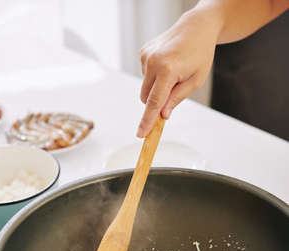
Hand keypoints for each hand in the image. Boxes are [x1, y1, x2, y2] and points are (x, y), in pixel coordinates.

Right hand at [137, 8, 221, 136]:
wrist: (196, 27)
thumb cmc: (200, 54)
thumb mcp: (195, 81)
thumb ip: (176, 99)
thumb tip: (163, 114)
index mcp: (168, 70)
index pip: (154, 103)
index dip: (147, 121)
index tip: (141, 134)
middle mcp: (153, 62)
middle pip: (146, 98)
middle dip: (156, 103)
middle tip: (173, 93)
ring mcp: (146, 56)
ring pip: (145, 88)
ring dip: (157, 89)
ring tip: (174, 73)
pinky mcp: (143, 53)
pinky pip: (145, 76)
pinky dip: (154, 77)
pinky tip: (167, 65)